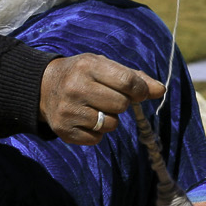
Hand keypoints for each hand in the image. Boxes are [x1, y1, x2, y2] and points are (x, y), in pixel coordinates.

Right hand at [40, 54, 164, 145]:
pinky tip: (85, 119)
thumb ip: (135, 78)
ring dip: (109, 119)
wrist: (43, 87)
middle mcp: (75, 87)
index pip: (128, 82)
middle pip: (121, 105)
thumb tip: (161, 90)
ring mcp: (68, 110)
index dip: (140, 90)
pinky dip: (96, 132)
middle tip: (107, 97)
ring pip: (111, 125)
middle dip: (121, 103)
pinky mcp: (64, 130)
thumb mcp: (105, 67)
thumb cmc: (83, 75)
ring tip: (94, 108)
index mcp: (88, 65)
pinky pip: (97, 139)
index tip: (138, 92)